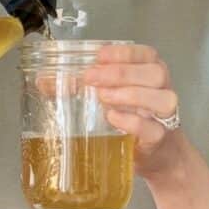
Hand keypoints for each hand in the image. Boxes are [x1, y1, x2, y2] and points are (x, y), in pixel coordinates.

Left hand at [84, 43, 183, 179]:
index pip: (145, 54)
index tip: (99, 56)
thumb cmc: (130, 119)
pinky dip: (133, 121)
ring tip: (102, 97)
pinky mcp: (159, 139)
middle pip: (155, 73)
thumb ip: (79, 87)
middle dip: (121, 73)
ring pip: (161, 98)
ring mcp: (165, 116)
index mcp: (151, 73)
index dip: (124, 53)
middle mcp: (162, 90)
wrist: (155, 155)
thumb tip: (43, 82)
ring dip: (131, 94)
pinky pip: (153, 128)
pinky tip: (113, 118)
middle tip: (91, 78)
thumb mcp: (108, 97)